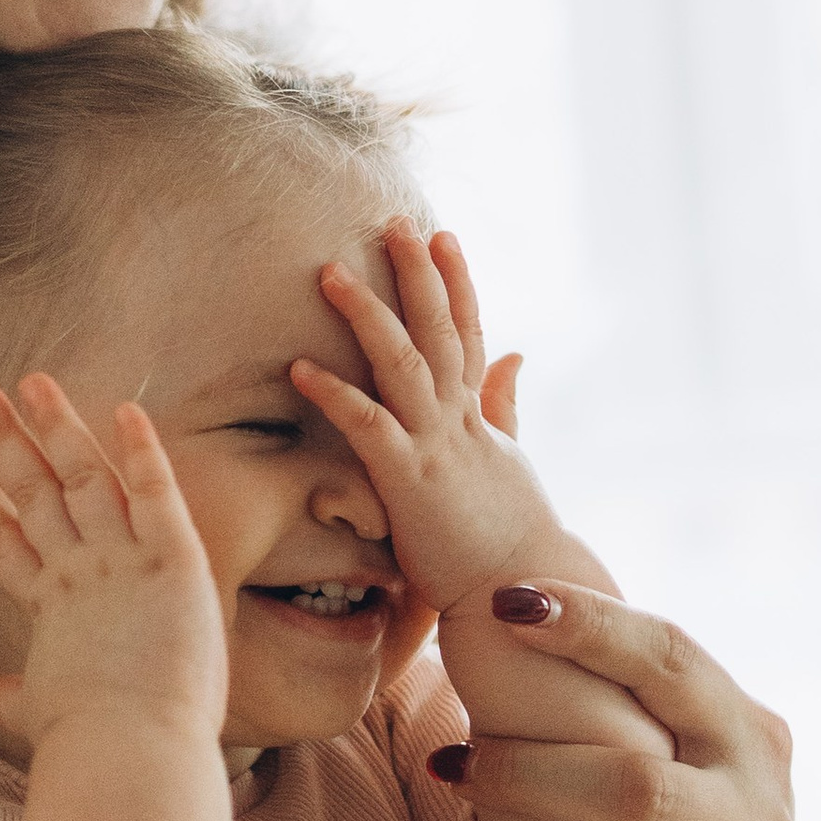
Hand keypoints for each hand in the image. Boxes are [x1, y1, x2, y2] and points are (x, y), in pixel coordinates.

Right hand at [0, 376, 228, 757]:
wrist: (130, 752)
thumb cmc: (92, 742)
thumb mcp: (39, 712)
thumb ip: (1, 699)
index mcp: (51, 607)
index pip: (6, 539)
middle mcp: (79, 573)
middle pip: (35, 494)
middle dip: (5, 442)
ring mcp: (122, 562)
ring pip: (85, 478)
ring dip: (56, 428)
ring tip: (29, 382)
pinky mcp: (171, 560)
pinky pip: (156, 492)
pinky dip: (141, 451)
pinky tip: (125, 410)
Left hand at [288, 219, 556, 616]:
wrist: (521, 598)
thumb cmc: (509, 542)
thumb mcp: (509, 463)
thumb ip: (505, 408)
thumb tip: (514, 356)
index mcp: (478, 418)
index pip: (467, 334)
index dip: (455, 284)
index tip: (442, 236)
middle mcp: (460, 421)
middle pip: (438, 330)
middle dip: (416, 274)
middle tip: (393, 223)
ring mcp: (436, 447)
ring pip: (402, 363)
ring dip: (366, 314)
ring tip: (330, 272)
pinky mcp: (411, 481)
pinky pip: (368, 427)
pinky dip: (334, 394)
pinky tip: (299, 368)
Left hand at [438, 583, 801, 820]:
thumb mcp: (655, 744)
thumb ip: (601, 693)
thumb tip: (492, 602)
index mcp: (747, 734)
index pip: (673, 660)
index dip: (591, 627)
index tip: (502, 606)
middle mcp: (767, 818)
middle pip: (630, 787)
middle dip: (521, 777)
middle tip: (456, 768)